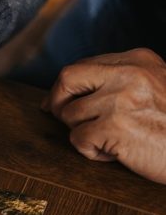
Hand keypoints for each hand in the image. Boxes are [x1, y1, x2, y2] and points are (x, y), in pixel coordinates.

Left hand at [43, 48, 165, 183]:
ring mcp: (121, 99)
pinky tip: (118, 153)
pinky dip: (92, 152)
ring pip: (69, 114)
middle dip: (58, 102)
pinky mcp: (115, 126)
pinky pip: (78, 139)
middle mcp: (128, 74)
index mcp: (138, 60)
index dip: (65, 88)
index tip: (58, 103)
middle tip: (66, 120)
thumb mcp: (155, 88)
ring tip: (114, 140)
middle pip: (67, 79)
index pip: (83, 66)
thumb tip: (65, 93)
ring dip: (84, 133)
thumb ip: (120, 83)